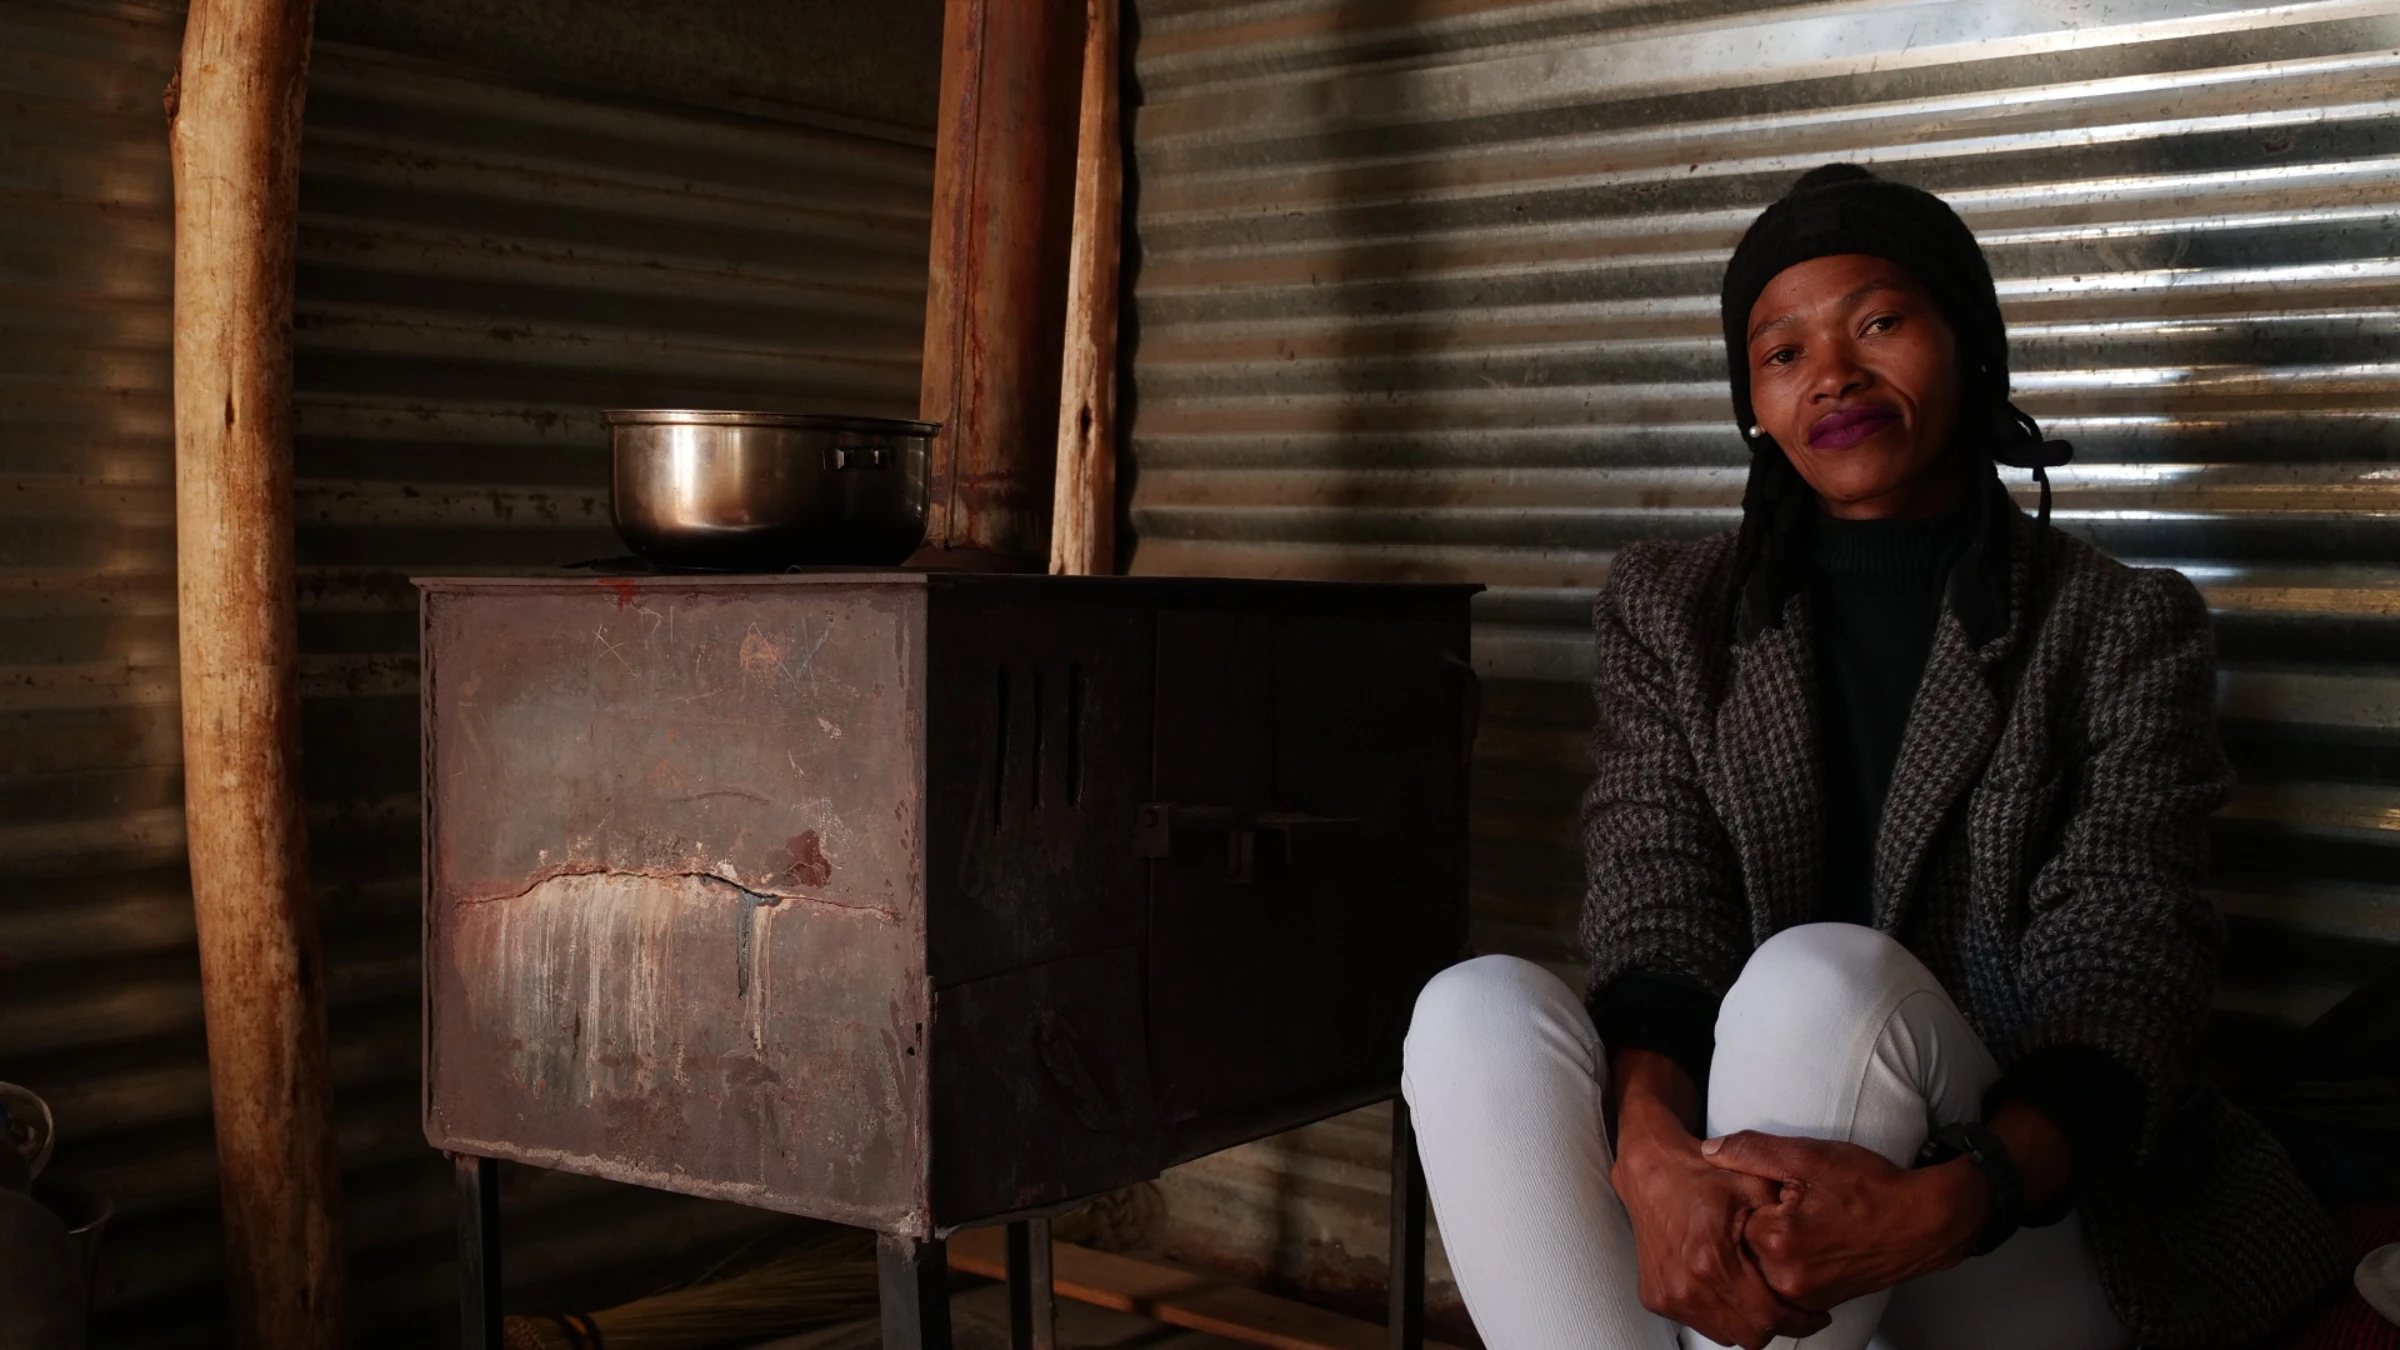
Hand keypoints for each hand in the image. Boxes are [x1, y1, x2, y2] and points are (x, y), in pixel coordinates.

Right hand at [1609, 1052, 1832, 1349]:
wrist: (1649, 1172)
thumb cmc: (1700, 1176)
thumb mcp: (1755, 1186)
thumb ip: (1787, 1222)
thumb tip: (1819, 1253)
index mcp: (1712, 1261)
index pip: (1769, 1318)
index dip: (1799, 1320)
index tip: (1814, 1312)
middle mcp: (1686, 1285)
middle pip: (1749, 1335)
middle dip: (1776, 1324)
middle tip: (1791, 1306)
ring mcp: (1668, 1295)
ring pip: (1725, 1335)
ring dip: (1747, 1321)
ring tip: (1759, 1293)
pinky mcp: (1656, 1297)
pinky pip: (1701, 1323)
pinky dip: (1721, 1314)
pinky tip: (1730, 1288)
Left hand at [1700, 1132, 1984, 1310]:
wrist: (1925, 1222)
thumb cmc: (1872, 1187)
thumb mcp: (1809, 1156)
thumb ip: (1752, 1152)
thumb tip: (1709, 1151)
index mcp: (1776, 1240)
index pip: (1731, 1215)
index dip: (1750, 1194)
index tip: (1776, 1187)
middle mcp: (1786, 1278)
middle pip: (1744, 1243)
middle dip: (1760, 1220)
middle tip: (1796, 1203)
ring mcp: (1804, 1296)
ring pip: (1763, 1264)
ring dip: (1774, 1243)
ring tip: (1807, 1220)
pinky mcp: (1820, 1304)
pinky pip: (1786, 1282)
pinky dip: (1791, 1262)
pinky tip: (1814, 1240)